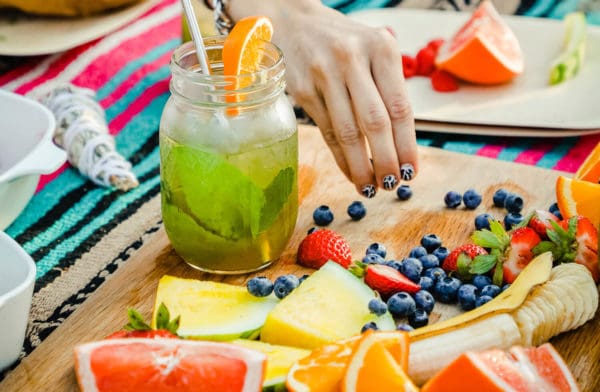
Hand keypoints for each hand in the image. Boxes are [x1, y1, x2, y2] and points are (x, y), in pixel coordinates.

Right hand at [228, 0, 417, 196]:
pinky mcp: (303, 90)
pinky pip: (327, 132)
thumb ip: (388, 89)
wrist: (294, 23)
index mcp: (381, 48)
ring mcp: (324, 74)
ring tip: (371, 187)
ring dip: (361, 166)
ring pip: (348, 132)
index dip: (407, 144)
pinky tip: (351, 173)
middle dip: (386, 160)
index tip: (411, 170)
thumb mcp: (372, 52)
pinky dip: (341, 158)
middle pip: (375, 122)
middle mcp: (352, 58)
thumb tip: (402, 147)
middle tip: (392, 184)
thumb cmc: (343, 44)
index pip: (399, 106)